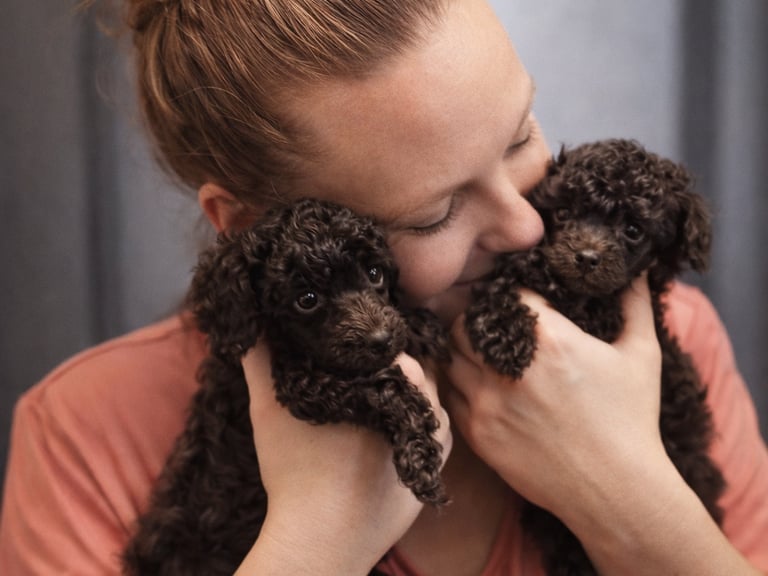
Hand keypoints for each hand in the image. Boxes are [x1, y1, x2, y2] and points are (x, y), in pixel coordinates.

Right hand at [236, 343, 451, 574]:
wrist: (320, 539)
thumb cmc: (295, 472)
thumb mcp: (269, 409)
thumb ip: (261, 361)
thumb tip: (250, 328)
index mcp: (385, 384)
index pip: (395, 351)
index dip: (376, 349)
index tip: (354, 354)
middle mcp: (416, 410)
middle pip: (415, 376)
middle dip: (394, 372)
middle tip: (364, 379)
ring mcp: (428, 443)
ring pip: (427, 404)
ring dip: (408, 399)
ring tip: (375, 405)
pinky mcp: (429, 471)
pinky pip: (433, 438)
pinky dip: (415, 429)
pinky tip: (388, 433)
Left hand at [445, 275, 664, 518]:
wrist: (616, 492)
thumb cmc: (631, 421)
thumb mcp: (642, 356)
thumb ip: (634, 304)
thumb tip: (634, 269)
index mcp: (549, 340)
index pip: (506, 294)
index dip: (510, 293)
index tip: (517, 300)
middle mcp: (509, 367)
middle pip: (466, 322)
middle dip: (478, 319)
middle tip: (492, 326)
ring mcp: (487, 402)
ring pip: (450, 355)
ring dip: (462, 349)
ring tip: (481, 352)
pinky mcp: (477, 432)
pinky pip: (449, 392)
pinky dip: (458, 382)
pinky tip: (477, 383)